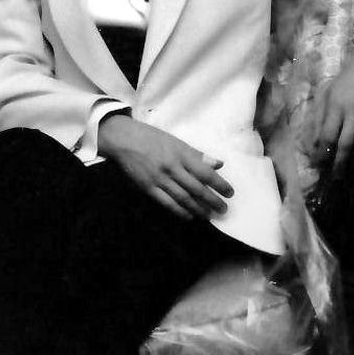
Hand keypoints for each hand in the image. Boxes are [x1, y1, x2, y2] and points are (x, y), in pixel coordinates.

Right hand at [98, 114, 233, 220]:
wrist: (124, 140)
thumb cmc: (152, 138)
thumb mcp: (176, 141)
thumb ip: (197, 155)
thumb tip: (218, 164)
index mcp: (181, 153)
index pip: (205, 172)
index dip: (219, 184)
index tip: (230, 193)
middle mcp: (171, 167)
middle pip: (196, 188)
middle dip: (212, 200)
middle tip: (223, 209)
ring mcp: (159, 179)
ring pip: (183, 198)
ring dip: (198, 209)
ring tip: (209, 215)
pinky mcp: (148, 188)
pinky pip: (167, 203)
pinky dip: (180, 211)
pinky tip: (189, 216)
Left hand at [305, 30, 353, 172]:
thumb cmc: (346, 79)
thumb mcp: (328, 93)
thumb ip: (320, 117)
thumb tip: (314, 143)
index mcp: (336, 105)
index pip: (328, 135)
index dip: (323, 152)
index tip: (319, 165)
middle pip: (347, 144)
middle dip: (341, 164)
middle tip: (337, 179)